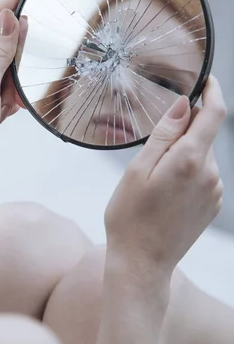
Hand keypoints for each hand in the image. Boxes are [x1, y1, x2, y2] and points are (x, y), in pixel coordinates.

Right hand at [105, 76, 226, 276]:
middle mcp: (210, 174)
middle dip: (182, 133)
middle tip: (150, 155)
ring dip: (183, 157)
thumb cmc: (130, 217)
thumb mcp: (137, 170)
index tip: (206, 80)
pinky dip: (187, 174)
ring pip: (202, 157)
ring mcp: (214, 192)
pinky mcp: (212, 206)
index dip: (212, 91)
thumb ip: (164, 135)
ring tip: (154, 184)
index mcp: (190, 160)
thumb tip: (184, 105)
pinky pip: (204, 176)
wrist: (141, 263)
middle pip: (203, 136)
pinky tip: (166, 195)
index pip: (213, 113)